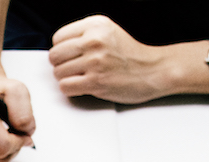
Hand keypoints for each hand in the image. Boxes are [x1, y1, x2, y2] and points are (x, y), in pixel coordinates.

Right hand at [0, 75, 34, 161]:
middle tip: (12, 134)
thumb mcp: (17, 91)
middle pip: (0, 159)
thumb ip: (24, 110)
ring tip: (2, 137)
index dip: (18, 142)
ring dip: (3, 156)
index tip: (20, 133)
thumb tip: (25, 131)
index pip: (3, 146)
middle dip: (12, 149)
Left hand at [47, 16, 191, 104]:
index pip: (58, 38)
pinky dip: (70, 89)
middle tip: (74, 69)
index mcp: (96, 25)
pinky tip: (82, 86)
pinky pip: (65, 87)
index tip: (71, 56)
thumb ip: (85, 35)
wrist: (153, 70)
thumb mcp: (109, 32)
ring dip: (66, 78)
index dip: (62, 49)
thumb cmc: (130, 55)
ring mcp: (95, 61)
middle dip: (61, 65)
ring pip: (58, 72)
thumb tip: (58, 48)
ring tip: (81, 77)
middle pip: (55, 55)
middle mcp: (94, 40)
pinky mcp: (96, 81)